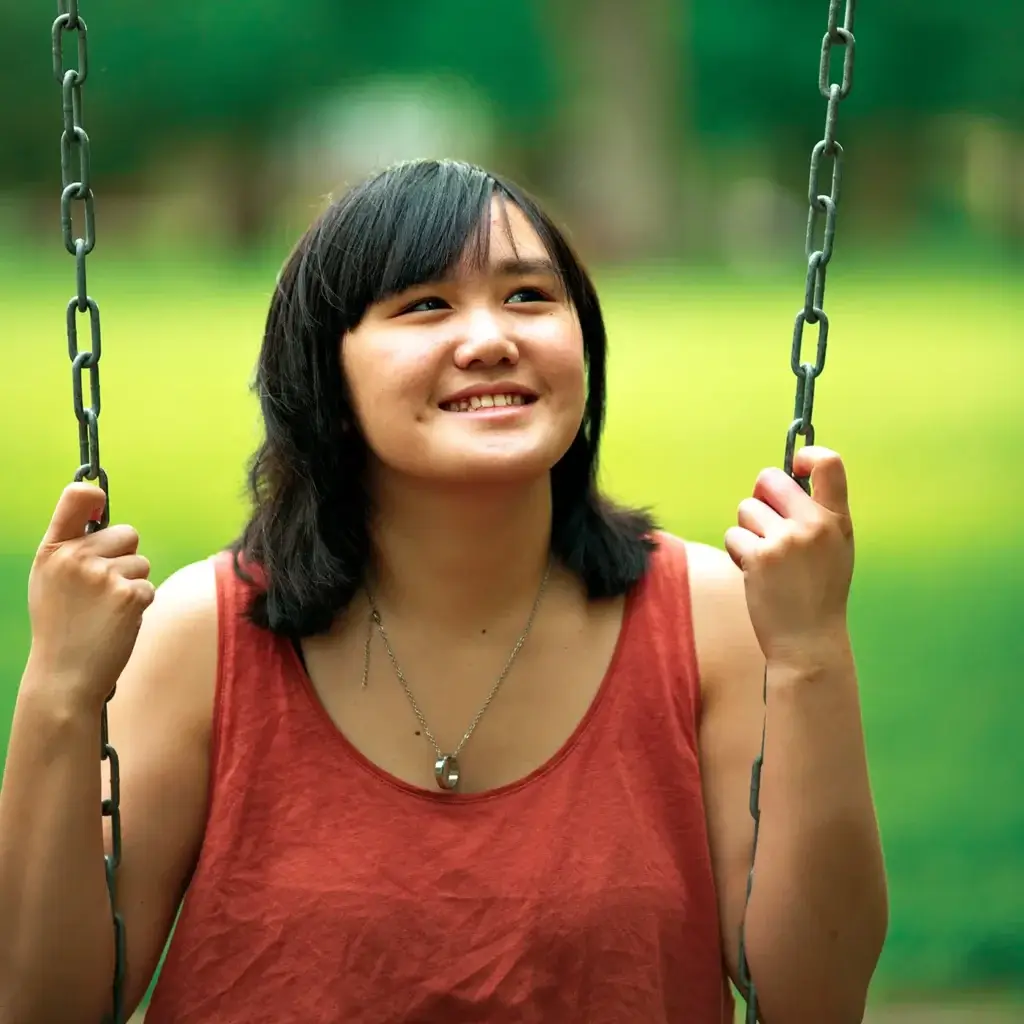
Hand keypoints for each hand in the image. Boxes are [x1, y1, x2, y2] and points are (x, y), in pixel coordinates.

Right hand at [26, 483, 155, 710]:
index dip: (92, 495)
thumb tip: (96, 501)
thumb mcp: (51, 581)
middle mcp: (74, 557)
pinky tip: (117, 623)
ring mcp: (102, 575)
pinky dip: (140, 605)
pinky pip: (150, 587)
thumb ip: (72, 547)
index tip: (97, 499)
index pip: (74, 499)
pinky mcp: (128, 595)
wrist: (64, 678)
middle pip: (127, 533)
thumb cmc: (62, 627)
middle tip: (100, 592)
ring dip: (133, 584)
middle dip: (124, 558)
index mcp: (52, 551)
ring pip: (142, 562)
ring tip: (105, 611)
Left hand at [724, 446, 853, 669]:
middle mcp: (814, 524)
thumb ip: (815, 516)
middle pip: (770, 479)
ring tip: (766, 560)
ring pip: (747, 509)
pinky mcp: (759, 556)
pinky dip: (738, 553)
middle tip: (764, 520)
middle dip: (760, 495)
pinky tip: (755, 574)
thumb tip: (780, 482)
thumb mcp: (834, 550)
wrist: (808, 641)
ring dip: (748, 530)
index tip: (795, 464)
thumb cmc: (817, 594)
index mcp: (837, 520)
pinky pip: (734, 536)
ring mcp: (786, 539)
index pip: (830, 464)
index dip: (807, 455)